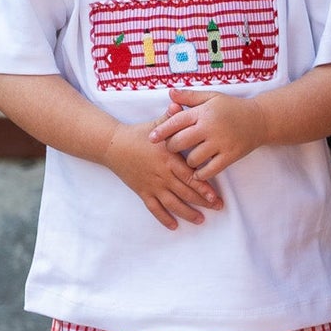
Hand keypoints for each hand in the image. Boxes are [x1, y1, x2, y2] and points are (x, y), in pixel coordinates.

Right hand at [103, 118, 221, 229]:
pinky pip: (153, 208)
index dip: (203, 188)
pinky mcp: (142, 191)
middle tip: (218, 208)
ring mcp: (151, 185)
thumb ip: (171, 119)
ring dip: (187, 213)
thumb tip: (180, 104)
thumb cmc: (138, 134)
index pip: (189, 176)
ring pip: (172, 203)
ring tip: (200, 220)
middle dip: (202, 202)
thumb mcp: (156, 125)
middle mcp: (161, 175)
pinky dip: (164, 218)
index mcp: (168, 159)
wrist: (112, 145)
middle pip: (185, 192)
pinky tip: (174, 226)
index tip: (215, 196)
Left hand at [149, 88, 266, 178]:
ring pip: (193, 159)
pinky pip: (210, 170)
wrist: (260, 120)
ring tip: (188, 159)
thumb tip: (170, 94)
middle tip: (172, 149)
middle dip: (172, 147)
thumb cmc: (232, 108)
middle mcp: (210, 128)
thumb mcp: (212, 97)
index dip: (161, 131)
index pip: (176, 122)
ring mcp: (221, 143)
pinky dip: (201, 174)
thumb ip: (190, 97)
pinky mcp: (230, 155)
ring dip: (188, 161)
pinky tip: (198, 172)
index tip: (151, 138)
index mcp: (203, 112)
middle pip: (180, 142)